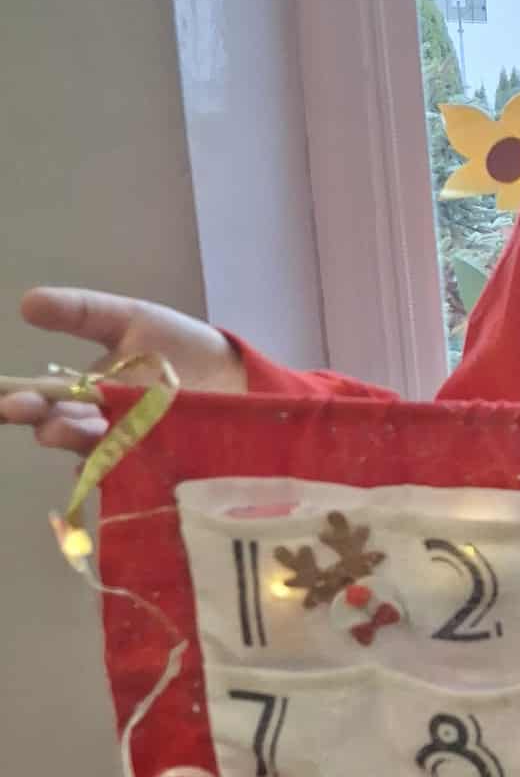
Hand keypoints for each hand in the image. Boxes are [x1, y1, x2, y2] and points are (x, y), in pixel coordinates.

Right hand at [1, 287, 246, 456]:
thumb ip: (82, 312)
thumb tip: (26, 303)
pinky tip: (92, 466)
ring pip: (92, 448)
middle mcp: (103, 424)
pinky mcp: (159, 464)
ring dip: (70, 438)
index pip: (45, 398)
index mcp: (89, 392)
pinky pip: (129, 473)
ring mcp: (130, 447)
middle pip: (64, 426)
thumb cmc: (181, 348)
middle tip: (18, 408)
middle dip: (40, 418)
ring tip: (54, 429)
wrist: (238, 376)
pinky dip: (110, 470)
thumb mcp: (131, 319)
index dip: (21, 399)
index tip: (2, 399)